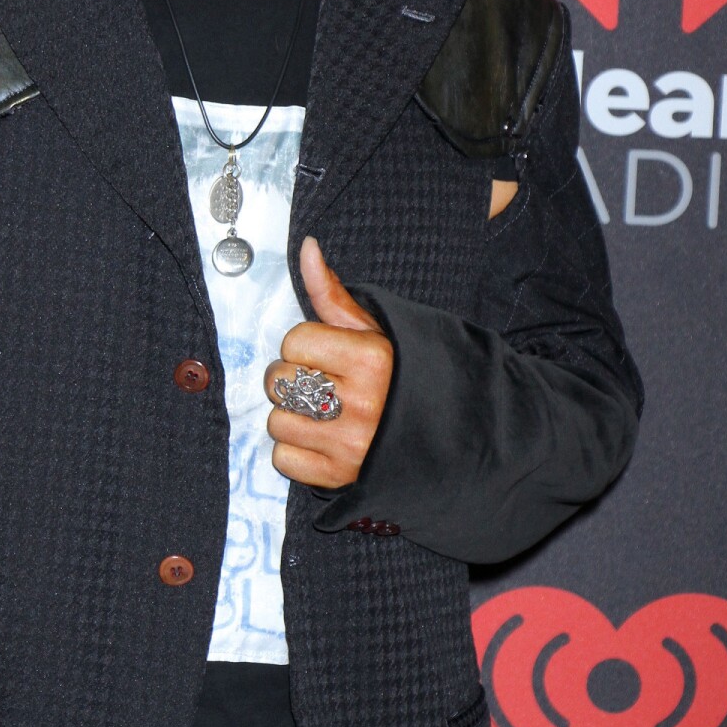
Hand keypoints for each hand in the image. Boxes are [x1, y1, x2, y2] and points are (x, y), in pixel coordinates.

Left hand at [264, 236, 392, 488]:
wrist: (449, 436)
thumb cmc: (405, 376)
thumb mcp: (376, 330)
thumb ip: (332, 292)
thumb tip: (306, 248)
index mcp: (371, 359)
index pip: (294, 341)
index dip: (306, 346)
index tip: (328, 355)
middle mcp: (360, 403)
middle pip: (280, 380)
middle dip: (295, 379)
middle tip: (323, 383)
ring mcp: (349, 445)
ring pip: (277, 421)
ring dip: (293, 416)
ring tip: (323, 413)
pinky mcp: (339, 478)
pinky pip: (283, 458)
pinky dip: (295, 451)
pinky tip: (321, 440)